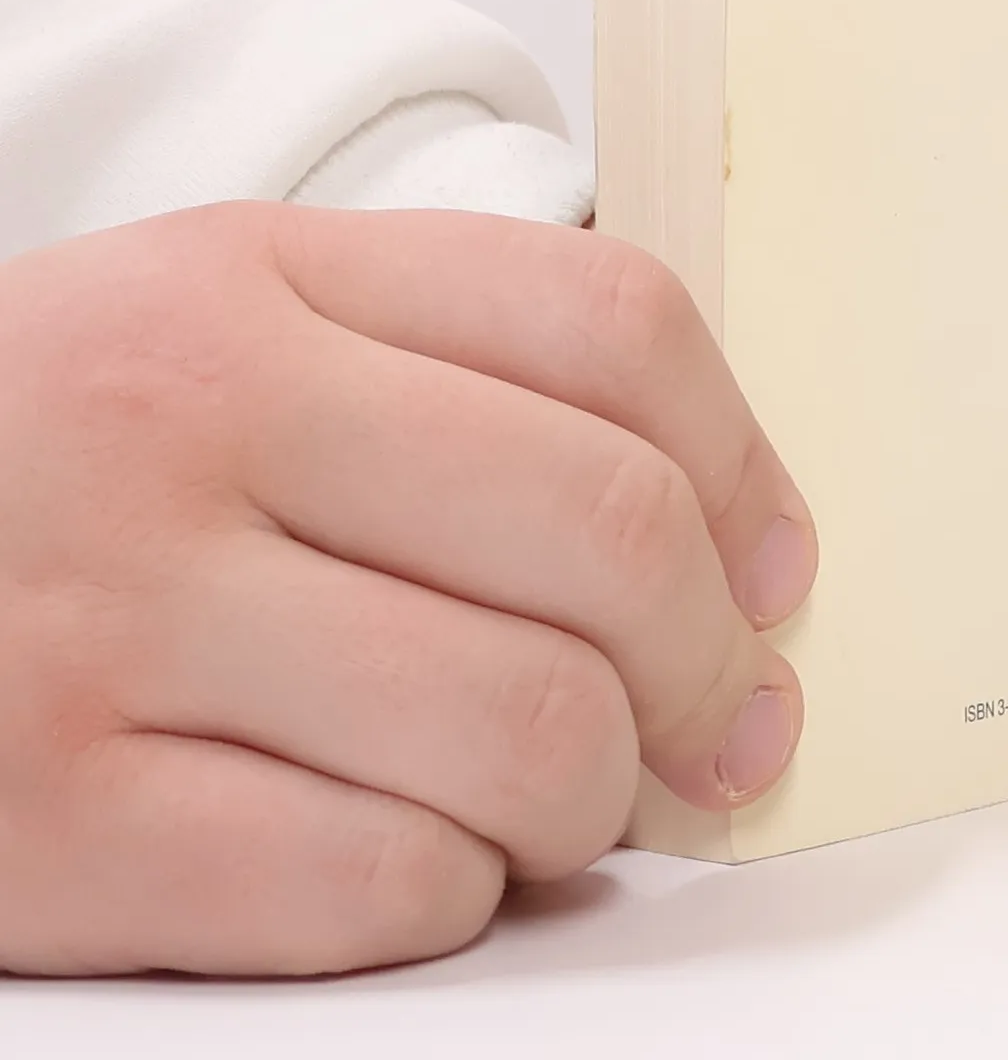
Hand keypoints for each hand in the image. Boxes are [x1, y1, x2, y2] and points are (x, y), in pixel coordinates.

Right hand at [0, 205, 817, 976]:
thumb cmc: (61, 448)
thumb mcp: (232, 326)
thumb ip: (461, 380)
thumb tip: (732, 547)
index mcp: (262, 272)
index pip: (612, 322)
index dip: (747, 464)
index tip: (780, 569)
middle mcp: (191, 416)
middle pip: (606, 531)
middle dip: (719, 662)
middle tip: (732, 722)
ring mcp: (109, 621)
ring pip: (523, 729)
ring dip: (601, 793)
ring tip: (579, 795)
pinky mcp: (48, 826)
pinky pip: (381, 886)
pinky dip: (459, 890)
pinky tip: (430, 855)